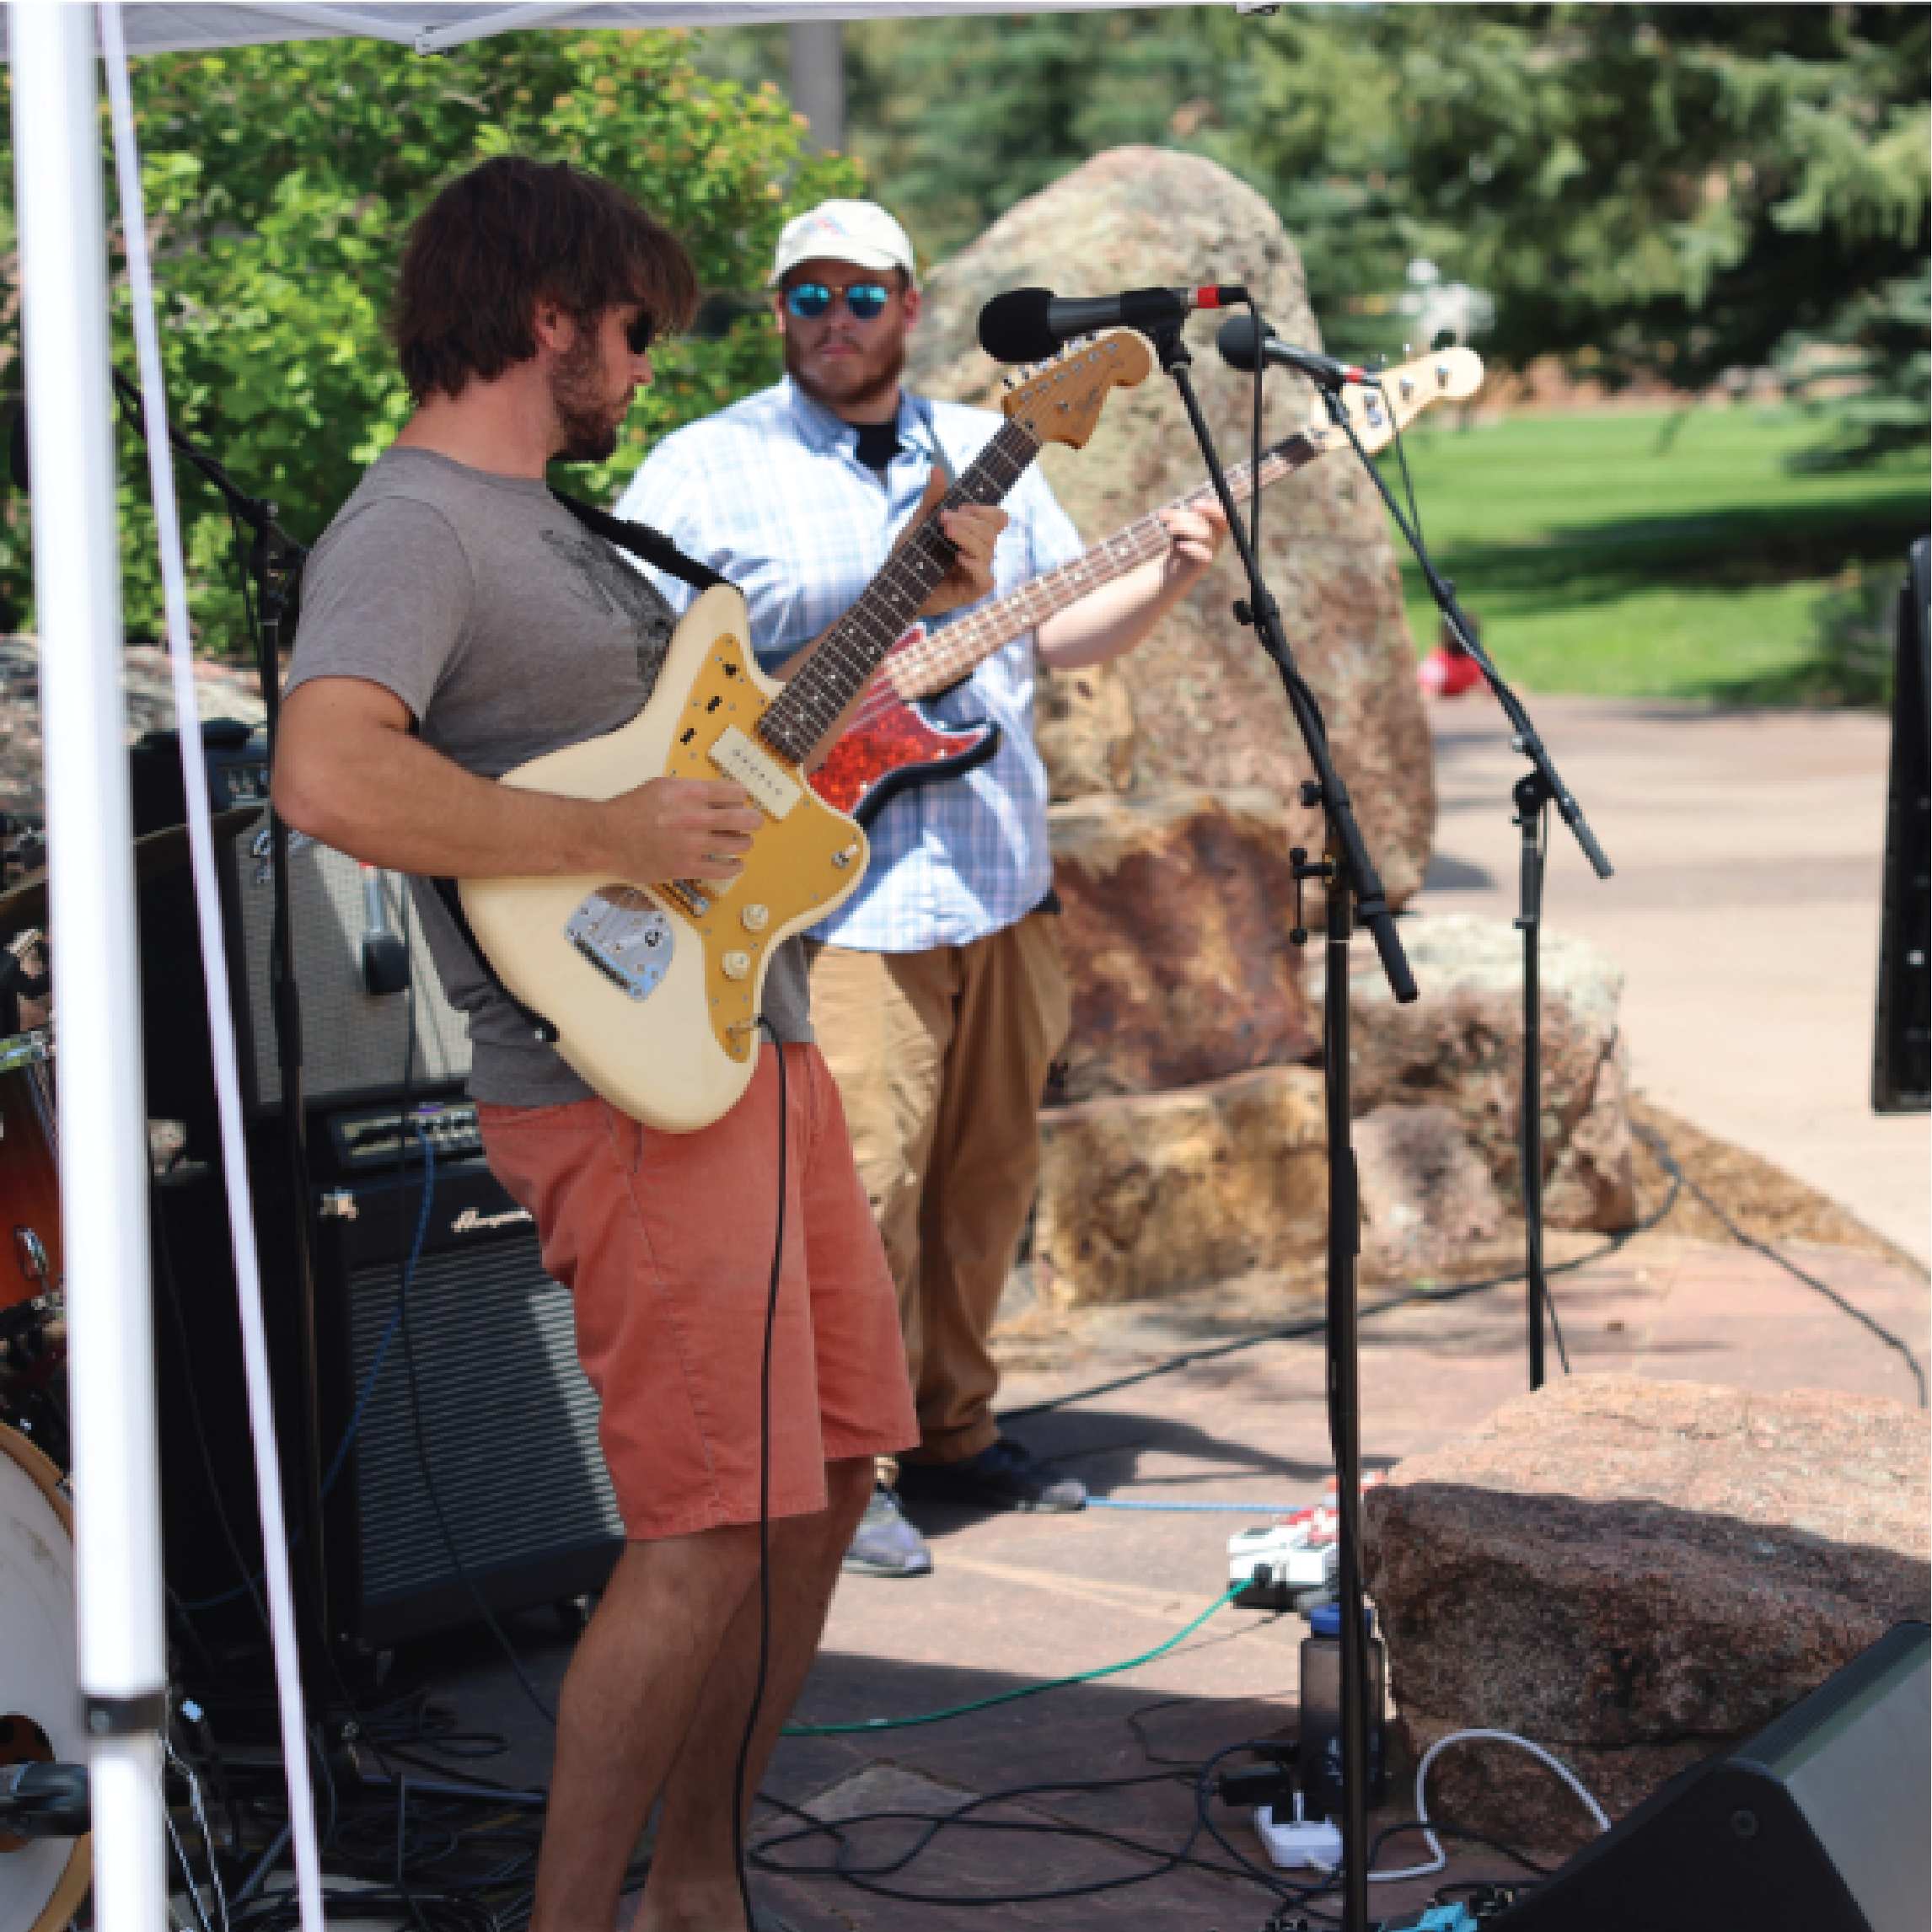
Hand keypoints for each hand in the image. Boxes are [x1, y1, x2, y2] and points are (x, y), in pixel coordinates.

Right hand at [603, 777, 762, 881]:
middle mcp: (697, 817)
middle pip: (746, 819)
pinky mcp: (688, 867)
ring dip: (744, 843)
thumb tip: (714, 794)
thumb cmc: (629, 810)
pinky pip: (724, 869)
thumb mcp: (661, 786)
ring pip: (740, 844)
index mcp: (691, 793)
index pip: (737, 793)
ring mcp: (694, 844)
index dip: (741, 798)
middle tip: (751, 823)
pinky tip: (734, 864)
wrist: (607, 837)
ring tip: (741, 843)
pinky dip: (735, 866)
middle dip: (752, 821)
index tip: (740, 803)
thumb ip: (690, 789)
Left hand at [899, 461, 1007, 618]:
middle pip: (991, 532)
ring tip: (945, 531)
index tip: (961, 506)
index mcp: (972, 535)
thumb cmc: (909, 555)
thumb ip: (931, 499)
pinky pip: (985, 580)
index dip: (987, 511)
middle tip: (944, 519)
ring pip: (987, 551)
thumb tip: (936, 468)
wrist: (893, 585)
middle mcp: (979, 553)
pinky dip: (976, 567)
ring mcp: (976, 573)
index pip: (997, 519)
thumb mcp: (919, 523)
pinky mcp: (970, 592)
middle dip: (969, 522)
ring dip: (968, 537)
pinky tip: (960, 558)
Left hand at [1160, 499, 1229, 585]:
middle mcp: (1217, 539)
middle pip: (1207, 523)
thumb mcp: (1179, 527)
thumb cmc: (1178, 544)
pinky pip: (1204, 554)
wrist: (1172, 569)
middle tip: (1166, 518)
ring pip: (1205, 535)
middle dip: (1185, 518)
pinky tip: (1179, 546)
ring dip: (1185, 528)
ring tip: (1169, 529)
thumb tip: (1167, 512)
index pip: (1221, 515)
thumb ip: (1177, 518)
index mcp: (1213, 527)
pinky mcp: (1206, 563)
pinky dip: (1191, 547)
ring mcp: (1213, 551)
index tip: (1195, 505)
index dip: (1212, 508)